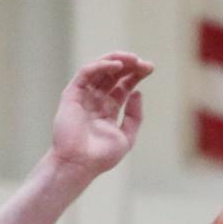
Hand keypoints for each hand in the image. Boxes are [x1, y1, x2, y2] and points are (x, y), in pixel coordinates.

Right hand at [50, 52, 152, 177]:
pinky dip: (101, 66)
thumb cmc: (101, 156)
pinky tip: (117, 66)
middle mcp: (96, 100)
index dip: (136, 75)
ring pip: (99, 69)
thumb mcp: (126, 137)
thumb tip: (138, 93)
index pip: (123, 86)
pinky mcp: (72, 94)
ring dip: (116, 61)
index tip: (150, 68)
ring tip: (133, 59)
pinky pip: (86, 73)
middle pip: (114, 75)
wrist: (79, 164)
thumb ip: (134, 117)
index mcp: (108, 109)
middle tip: (144, 63)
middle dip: (129, 66)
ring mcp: (84, 96)